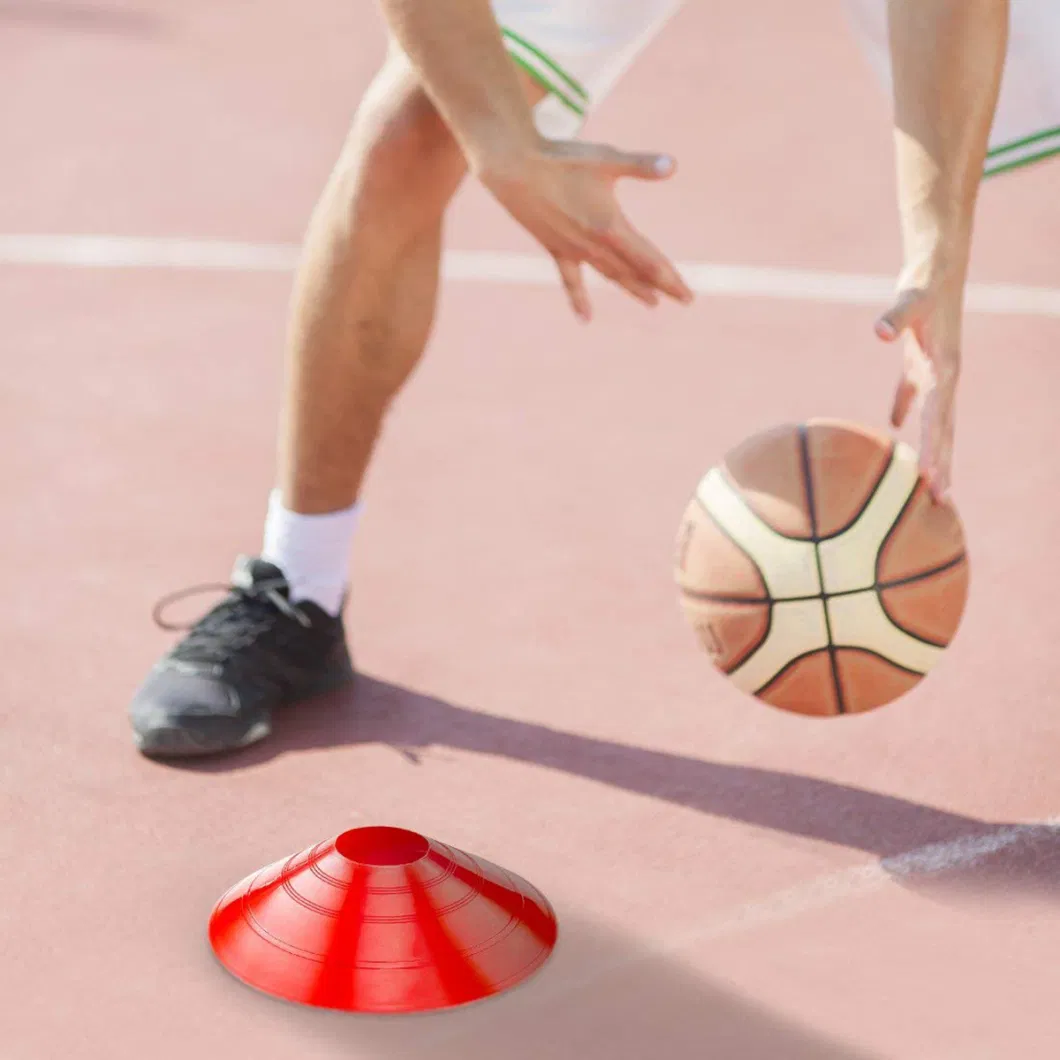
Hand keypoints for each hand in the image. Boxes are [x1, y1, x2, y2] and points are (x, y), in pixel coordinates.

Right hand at [473, 138, 693, 320]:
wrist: (513, 168)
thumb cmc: (561, 160)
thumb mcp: (606, 158)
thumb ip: (641, 165)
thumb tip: (673, 165)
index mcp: (611, 228)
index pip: (649, 261)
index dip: (670, 279)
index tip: (687, 296)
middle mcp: (594, 246)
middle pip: (635, 272)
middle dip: (660, 286)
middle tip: (683, 299)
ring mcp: (574, 250)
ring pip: (610, 275)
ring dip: (632, 288)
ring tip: (652, 302)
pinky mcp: (556, 248)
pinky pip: (571, 280)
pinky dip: (579, 299)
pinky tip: (585, 319)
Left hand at [874, 265, 962, 501]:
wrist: (937, 263)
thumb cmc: (924, 283)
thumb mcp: (908, 301)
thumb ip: (893, 318)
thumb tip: (878, 331)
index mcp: (944, 370)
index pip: (938, 421)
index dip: (935, 451)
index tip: (932, 481)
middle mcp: (944, 375)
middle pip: (943, 430)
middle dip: (942, 465)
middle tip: (942, 502)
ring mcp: (934, 368)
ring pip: (933, 418)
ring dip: (931, 447)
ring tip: (929, 480)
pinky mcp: (920, 357)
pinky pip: (912, 391)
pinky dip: (903, 408)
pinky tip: (893, 427)